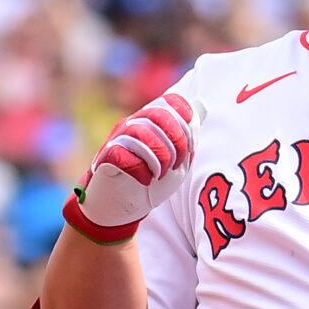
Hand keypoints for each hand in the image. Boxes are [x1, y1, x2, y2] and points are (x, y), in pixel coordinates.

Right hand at [67, 91, 201, 242]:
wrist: (124, 207)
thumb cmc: (153, 181)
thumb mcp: (179, 159)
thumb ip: (189, 136)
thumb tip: (202, 106)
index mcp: (153, 121)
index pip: (172, 102)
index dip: (188, 122)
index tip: (192, 146)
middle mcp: (134, 123)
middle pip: (159, 114)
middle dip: (176, 141)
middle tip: (175, 163)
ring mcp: (118, 137)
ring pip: (142, 133)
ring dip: (160, 158)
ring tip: (160, 173)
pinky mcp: (106, 156)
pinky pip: (125, 154)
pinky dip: (142, 171)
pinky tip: (145, 180)